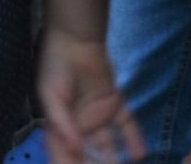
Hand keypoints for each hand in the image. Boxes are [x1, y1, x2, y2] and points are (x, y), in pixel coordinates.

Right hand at [37, 26, 142, 163]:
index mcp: (61, 124)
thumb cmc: (56, 67)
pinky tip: (140, 153)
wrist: (75, 40)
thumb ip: (62, 122)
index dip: (68, 163)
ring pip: (108, 144)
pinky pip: (125, 125)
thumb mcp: (50, 95)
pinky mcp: (114, 104)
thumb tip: (74, 147)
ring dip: (113, 159)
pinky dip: (133, 138)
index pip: (65, 151)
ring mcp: (98, 115)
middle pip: (87, 152)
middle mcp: (80, 124)